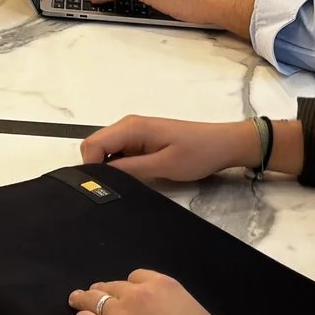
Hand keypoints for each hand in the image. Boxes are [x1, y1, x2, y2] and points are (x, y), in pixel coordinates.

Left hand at [68, 270, 263, 314]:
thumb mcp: (195, 313)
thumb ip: (173, 307)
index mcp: (164, 285)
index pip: (136, 278)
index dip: (129, 288)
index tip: (126, 296)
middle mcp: (139, 294)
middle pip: (111, 287)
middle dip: (104, 293)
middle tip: (95, 298)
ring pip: (93, 300)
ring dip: (85, 301)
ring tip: (77, 302)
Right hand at [80, 114, 265, 182]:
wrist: (223, 144)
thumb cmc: (197, 153)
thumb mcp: (164, 165)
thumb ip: (130, 169)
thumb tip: (102, 176)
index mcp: (131, 127)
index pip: (93, 145)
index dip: (91, 167)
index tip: (102, 188)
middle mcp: (128, 126)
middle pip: (95, 146)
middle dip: (97, 167)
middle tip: (113, 189)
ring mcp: (134, 132)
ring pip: (106, 150)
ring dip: (109, 167)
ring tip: (126, 184)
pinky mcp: (141, 140)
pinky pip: (119, 152)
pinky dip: (119, 165)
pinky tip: (133, 177)